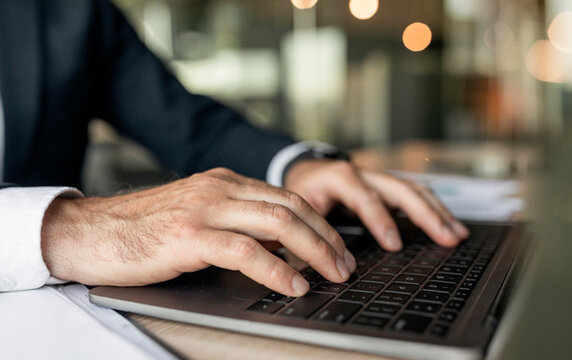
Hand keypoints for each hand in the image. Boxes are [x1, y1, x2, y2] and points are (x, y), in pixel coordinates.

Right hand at [40, 168, 354, 296]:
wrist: (87, 232)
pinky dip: (278, 270)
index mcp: (225, 182)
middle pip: (293, 208)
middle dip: (328, 238)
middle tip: (346, 265)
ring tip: (332, 275)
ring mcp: (205, 210)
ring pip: (280, 224)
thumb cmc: (141, 231)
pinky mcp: (190, 236)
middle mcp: (220, 189)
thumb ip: (236, 221)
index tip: (340, 248)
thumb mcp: (197, 215)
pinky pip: (247, 251)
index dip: (321, 224)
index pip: (288, 197)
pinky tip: (293, 284)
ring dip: (315, 252)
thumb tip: (281, 246)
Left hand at [284, 159, 468, 251]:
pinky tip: (451, 226)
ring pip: (415, 191)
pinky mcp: (390, 186)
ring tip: (457, 234)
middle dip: (426, 215)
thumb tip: (323, 264)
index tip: (394, 245)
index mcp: (339, 177)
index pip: (365, 198)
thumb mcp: (298, 209)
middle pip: (402, 190)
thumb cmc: (302, 193)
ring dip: (439, 213)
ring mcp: (381, 178)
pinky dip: (436, 211)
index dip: (381, 221)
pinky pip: (417, 196)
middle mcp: (365, 173)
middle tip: (445, 238)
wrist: (305, 171)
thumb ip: (310, 233)